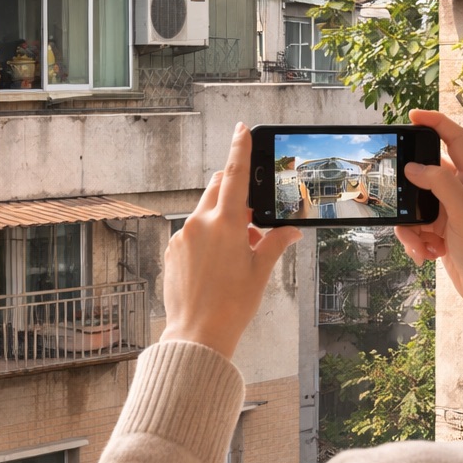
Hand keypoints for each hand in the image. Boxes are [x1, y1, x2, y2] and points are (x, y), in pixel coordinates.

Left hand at [161, 123, 303, 359]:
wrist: (197, 334)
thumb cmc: (232, 305)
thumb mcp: (261, 271)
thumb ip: (274, 243)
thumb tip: (290, 231)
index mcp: (225, 224)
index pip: (235, 174)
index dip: (240, 148)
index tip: (241, 128)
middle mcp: (199, 223)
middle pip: (217, 189)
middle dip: (234, 192)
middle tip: (251, 218)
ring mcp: (182, 236)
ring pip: (204, 212)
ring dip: (222, 219)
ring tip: (238, 251)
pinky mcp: (172, 250)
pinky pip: (192, 232)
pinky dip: (207, 237)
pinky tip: (217, 265)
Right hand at [397, 109, 462, 336]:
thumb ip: (440, 185)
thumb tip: (414, 168)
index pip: (454, 138)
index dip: (434, 123)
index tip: (412, 116)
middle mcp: (461, 191)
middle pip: (424, 176)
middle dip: (409, 192)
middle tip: (398, 198)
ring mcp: (450, 213)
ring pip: (415, 206)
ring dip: (411, 226)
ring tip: (422, 244)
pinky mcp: (441, 233)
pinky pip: (415, 228)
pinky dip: (414, 241)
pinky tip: (425, 255)